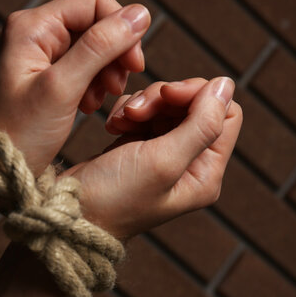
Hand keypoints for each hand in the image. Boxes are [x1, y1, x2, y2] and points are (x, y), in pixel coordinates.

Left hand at [0, 0, 149, 175]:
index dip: (121, 29)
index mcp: (33, 26)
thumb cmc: (17, 133)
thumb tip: (139, 13)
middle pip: (95, 24)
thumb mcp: (62, 88)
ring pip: (93, 47)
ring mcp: (39, 54)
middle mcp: (35, 32)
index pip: (95, 2)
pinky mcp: (44, 75)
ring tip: (96, 102)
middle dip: (113, 54)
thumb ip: (100, 47)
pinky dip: (92, 84)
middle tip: (115, 88)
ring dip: (104, 72)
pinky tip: (87, 106)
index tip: (133, 66)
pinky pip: (82, 67)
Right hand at [60, 77, 241, 239]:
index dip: (200, 94)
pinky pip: (146, 111)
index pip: (227, 114)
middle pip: (195, 105)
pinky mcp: (140, 146)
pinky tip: (112, 125)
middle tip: (134, 111)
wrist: (68, 212)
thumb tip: (227, 84)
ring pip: (168, 104)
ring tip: (120, 120)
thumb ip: (201, 124)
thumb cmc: (114, 197)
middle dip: (163, 99)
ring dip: (143, 103)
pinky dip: (129, 110)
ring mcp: (164, 153)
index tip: (167, 94)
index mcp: (206, 173)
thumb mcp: (163, 161)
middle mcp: (191, 163)